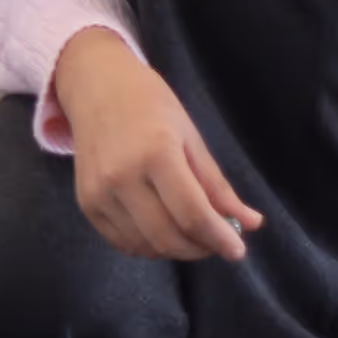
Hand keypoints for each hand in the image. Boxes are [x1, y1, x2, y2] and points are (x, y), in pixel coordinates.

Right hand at [52, 29, 262, 261]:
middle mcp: (122, 177)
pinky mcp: (86, 203)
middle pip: (168, 237)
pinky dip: (149, 246)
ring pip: (146, 246)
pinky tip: (162, 231)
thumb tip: (251, 224)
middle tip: (216, 241)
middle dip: (201, 249)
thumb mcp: (191, 137)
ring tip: (191, 235)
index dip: (220, 239)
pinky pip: (123, 243)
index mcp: (156, 154)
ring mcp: (99, 193)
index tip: (237, 250)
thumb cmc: (149, 105)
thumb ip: (217, 185)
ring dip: (176, 250)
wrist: (95, 87)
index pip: (192, 215)